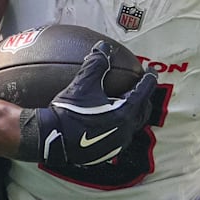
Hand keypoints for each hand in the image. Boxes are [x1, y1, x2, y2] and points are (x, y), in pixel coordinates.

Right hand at [35, 41, 156, 166]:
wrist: (50, 139)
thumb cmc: (68, 111)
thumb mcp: (83, 84)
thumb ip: (96, 63)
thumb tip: (103, 47)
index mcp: (125, 112)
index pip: (144, 91)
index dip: (149, 78)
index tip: (150, 70)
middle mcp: (125, 130)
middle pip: (143, 110)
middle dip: (144, 96)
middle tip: (140, 85)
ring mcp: (117, 144)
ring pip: (133, 125)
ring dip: (133, 112)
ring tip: (127, 101)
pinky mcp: (107, 152)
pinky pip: (121, 136)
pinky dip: (121, 124)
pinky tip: (111, 119)